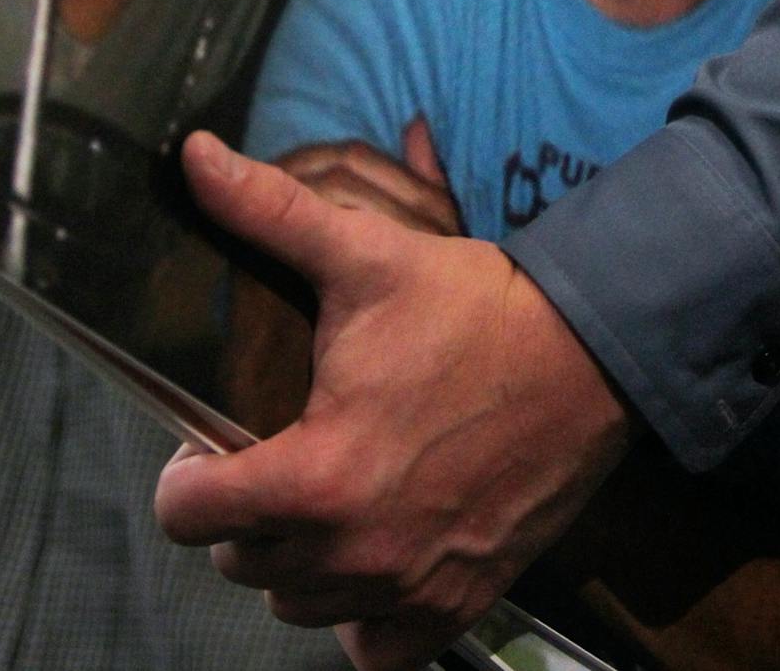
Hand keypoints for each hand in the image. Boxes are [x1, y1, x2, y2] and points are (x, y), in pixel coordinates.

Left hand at [154, 132, 633, 669]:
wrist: (594, 356)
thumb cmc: (479, 308)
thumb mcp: (366, 256)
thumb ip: (267, 213)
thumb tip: (190, 157)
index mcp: (315, 475)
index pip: (188, 517)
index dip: (185, 478)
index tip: (209, 450)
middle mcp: (354, 550)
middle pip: (240, 565)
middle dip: (244, 513)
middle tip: (278, 457)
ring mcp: (408, 585)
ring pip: (300, 607)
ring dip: (298, 562)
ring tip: (325, 499)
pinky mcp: (458, 601)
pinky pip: (376, 649)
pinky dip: (363, 619)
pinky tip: (373, 560)